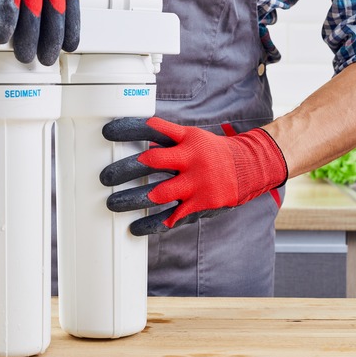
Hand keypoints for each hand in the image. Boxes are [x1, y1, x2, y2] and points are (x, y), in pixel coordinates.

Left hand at [100, 117, 287, 235]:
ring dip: (131, 199)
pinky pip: (171, 216)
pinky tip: (134, 227)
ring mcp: (196, 183)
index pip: (153, 129)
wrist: (250, 168)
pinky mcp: (201, 203)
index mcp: (187, 139)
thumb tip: (142, 144)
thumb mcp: (194, 138)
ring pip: (158, 193)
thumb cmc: (214, 152)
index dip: (129, 129)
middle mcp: (191, 159)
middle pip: (151, 161)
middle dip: (124, 169)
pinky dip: (151, 223)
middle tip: (105, 176)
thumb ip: (169, 141)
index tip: (107, 133)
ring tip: (112, 203)